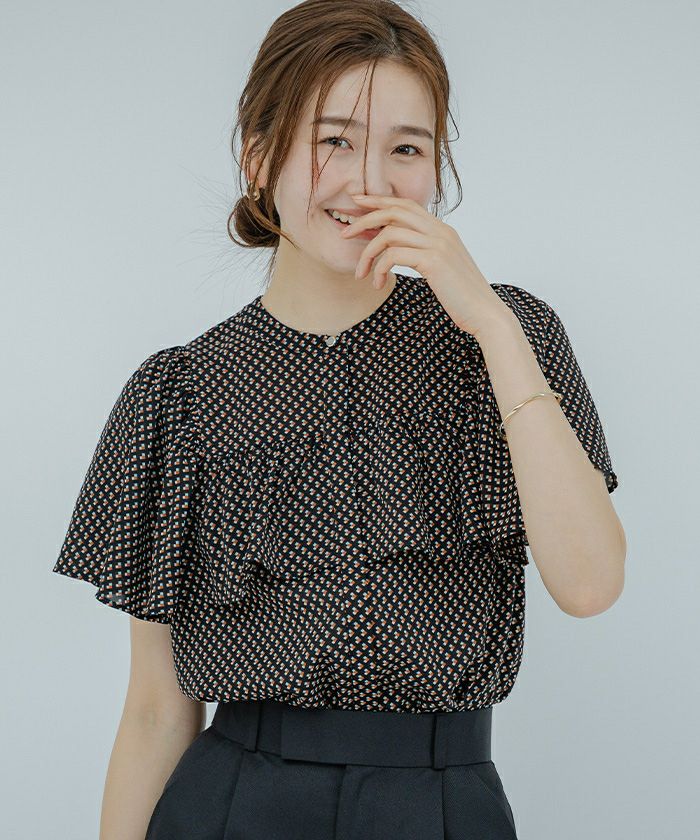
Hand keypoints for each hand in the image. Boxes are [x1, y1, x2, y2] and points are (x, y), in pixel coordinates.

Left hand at [341, 193, 513, 337]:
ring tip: (361, 273)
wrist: (485, 314)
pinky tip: (378, 284)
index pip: (406, 204)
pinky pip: (393, 254)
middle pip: (394, 210)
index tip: (357, 202)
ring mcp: (438, 244)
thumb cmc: (463, 297)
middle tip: (345, 233)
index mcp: (443, 231)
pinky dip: (379, 269)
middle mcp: (441, 231)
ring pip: (389, 233)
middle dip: (364, 218)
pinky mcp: (433, 261)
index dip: (379, 201)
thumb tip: (403, 251)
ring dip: (367, 253)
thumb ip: (426, 253)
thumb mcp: (444, 269)